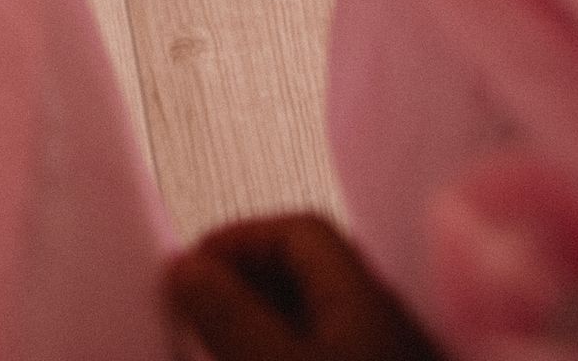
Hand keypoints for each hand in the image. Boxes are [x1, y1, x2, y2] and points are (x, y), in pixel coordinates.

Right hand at [165, 214, 445, 359]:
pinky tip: (262, 358)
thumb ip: (231, 316)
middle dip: (248, 281)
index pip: (299, 230)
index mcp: (369, 295)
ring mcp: (392, 350)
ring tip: (220, 345)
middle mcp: (390, 320)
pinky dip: (290, 348)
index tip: (189, 270)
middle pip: (311, 272)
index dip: (238, 239)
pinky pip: (334, 347)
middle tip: (197, 310)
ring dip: (267, 323)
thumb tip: (185, 267)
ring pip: (322, 320)